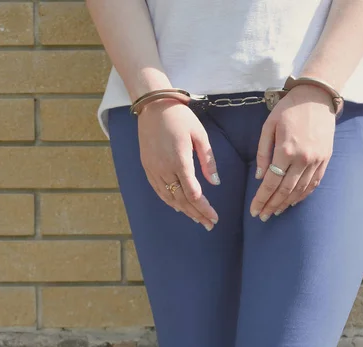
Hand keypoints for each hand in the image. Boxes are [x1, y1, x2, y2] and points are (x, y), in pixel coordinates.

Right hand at [138, 98, 219, 230]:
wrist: (153, 106)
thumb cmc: (180, 117)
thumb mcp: (200, 135)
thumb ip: (208, 160)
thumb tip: (215, 183)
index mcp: (180, 160)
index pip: (193, 193)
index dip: (204, 207)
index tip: (215, 216)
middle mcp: (164, 168)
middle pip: (182, 199)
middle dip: (197, 214)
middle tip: (209, 224)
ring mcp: (153, 169)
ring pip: (169, 197)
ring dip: (184, 211)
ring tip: (197, 220)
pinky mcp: (147, 167)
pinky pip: (158, 190)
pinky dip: (169, 201)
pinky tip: (178, 208)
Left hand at [250, 84, 335, 220]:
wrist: (317, 97)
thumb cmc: (288, 110)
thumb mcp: (268, 127)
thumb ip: (262, 152)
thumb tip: (260, 177)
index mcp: (286, 150)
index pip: (271, 182)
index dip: (261, 199)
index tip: (253, 210)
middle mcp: (303, 159)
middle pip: (285, 190)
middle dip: (272, 205)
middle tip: (262, 216)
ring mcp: (316, 160)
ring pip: (300, 190)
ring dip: (286, 204)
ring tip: (275, 212)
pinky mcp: (325, 159)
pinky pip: (314, 183)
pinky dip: (303, 195)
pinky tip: (293, 202)